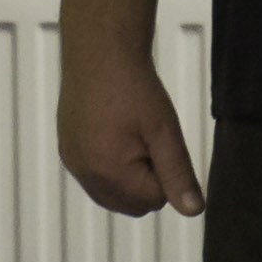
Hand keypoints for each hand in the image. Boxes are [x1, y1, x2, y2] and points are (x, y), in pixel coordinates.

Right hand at [56, 41, 201, 217]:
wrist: (99, 50)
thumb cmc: (133, 87)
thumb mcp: (165, 131)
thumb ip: (178, 174)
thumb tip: (193, 211)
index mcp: (108, 172)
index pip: (154, 200)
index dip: (165, 172)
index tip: (160, 140)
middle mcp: (85, 173)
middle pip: (132, 205)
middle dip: (147, 180)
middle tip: (147, 139)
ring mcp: (73, 163)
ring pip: (113, 194)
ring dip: (129, 176)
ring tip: (131, 135)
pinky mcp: (68, 151)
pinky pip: (96, 177)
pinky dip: (110, 166)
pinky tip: (115, 133)